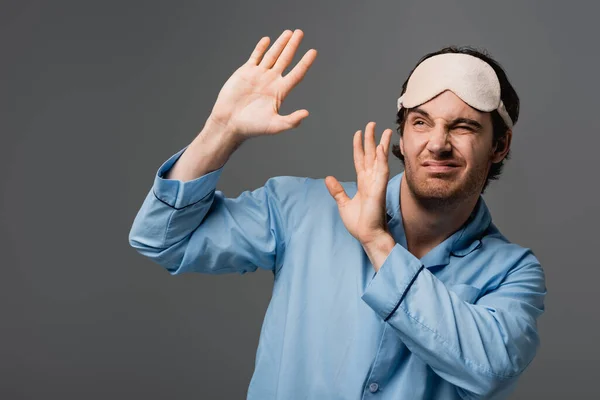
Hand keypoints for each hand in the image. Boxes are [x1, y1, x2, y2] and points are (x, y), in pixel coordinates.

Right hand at [208, 29, 316, 140]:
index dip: (305, 62)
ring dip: (280, 44)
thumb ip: (291, 121)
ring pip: (272, 55)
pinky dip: (261, 48)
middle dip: (293, 46)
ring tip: (289, 32)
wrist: (229, 122)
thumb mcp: (274, 126)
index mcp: (280, 92)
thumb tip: (306, 113)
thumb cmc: (252, 127)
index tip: (313, 51)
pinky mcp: (245, 72)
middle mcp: (271, 81)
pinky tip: (267, 40)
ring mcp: (259, 75)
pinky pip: (255, 57)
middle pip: (286, 60)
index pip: (297, 73)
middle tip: (300, 33)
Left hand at [325, 122, 392, 244]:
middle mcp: (371, 181)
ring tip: (382, 130)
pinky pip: (381, 171)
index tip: (359, 133)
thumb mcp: (343, 204)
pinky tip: (380, 147)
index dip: (359, 146)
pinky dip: (381, 159)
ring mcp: (376, 184)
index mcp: (363, 183)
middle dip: (371, 139)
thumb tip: (328, 178)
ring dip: (380, 144)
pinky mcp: (379, 189)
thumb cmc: (359, 223)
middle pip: (371, 155)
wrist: (367, 235)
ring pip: (379, 159)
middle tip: (371, 124)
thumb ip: (337, 190)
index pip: (360, 160)